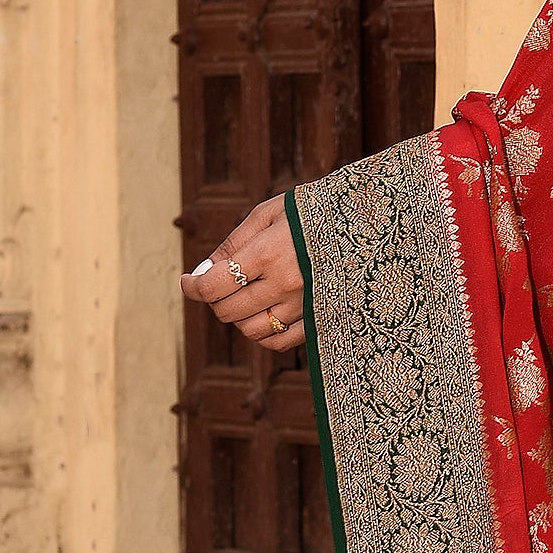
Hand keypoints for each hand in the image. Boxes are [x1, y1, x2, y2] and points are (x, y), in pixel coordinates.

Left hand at [182, 196, 305, 353]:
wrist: (364, 222)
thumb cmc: (311, 211)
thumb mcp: (268, 214)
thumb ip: (232, 243)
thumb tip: (202, 271)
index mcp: (268, 253)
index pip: (213, 285)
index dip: (192, 286)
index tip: (188, 280)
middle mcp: (285, 284)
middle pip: (228, 310)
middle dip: (214, 298)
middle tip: (218, 283)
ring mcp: (303, 305)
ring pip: (251, 330)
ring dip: (238, 317)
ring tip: (243, 296)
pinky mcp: (318, 318)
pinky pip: (278, 341)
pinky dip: (262, 333)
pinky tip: (262, 314)